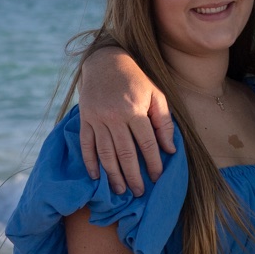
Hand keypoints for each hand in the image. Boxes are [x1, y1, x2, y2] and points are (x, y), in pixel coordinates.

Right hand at [78, 47, 175, 194]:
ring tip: (120, 190)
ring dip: (113, 175)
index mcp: (134, 110)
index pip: (146, 144)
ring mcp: (97, 119)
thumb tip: (169, 149)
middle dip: (133, 176)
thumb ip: (163, 122)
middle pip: (125, 154)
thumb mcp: (156, 94)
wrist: (105, 61)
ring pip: (105, 153)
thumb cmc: (136, 80)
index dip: (153, 163)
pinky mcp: (85, 119)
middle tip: (138, 192)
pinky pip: (86, 145)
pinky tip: (97, 176)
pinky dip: (90, 162)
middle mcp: (114, 117)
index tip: (157, 177)